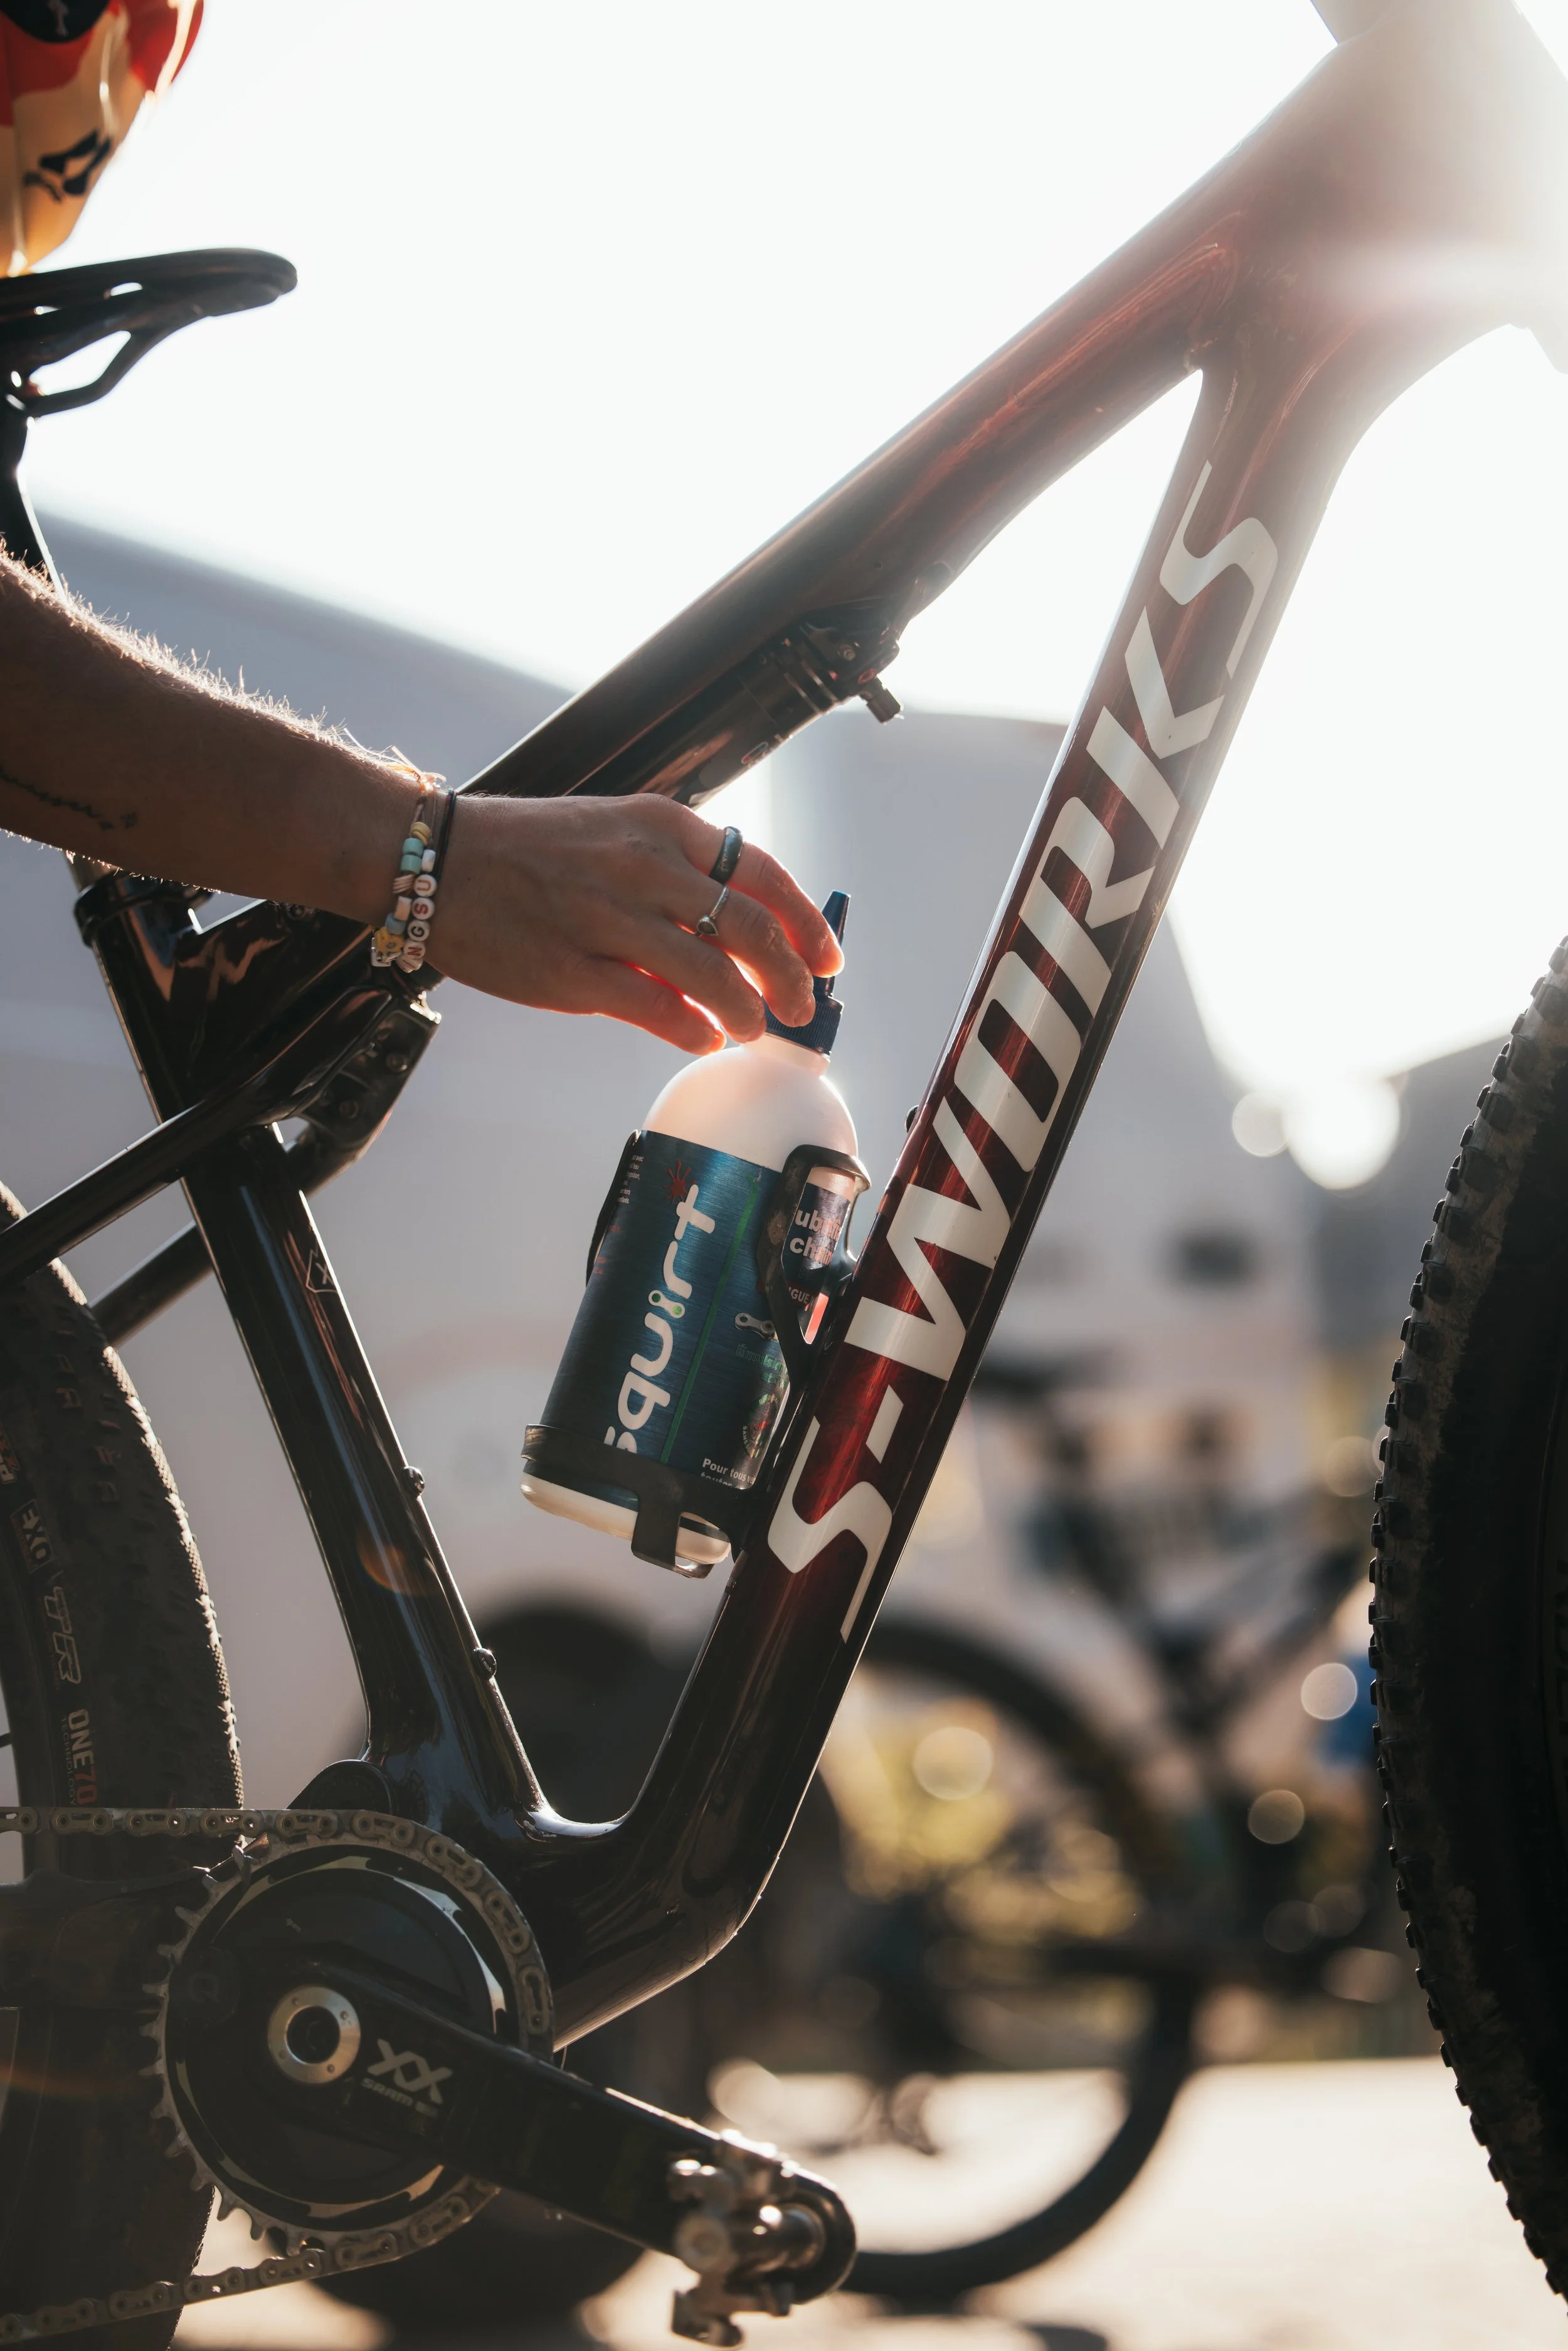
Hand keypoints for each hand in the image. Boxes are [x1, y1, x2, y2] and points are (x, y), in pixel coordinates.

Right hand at [431, 794, 842, 1052]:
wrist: (437, 859)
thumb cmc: (530, 851)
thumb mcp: (614, 833)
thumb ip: (677, 876)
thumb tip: (738, 934)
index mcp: (660, 827)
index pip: (762, 873)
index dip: (806, 922)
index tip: (827, 957)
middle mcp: (641, 867)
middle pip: (750, 927)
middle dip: (790, 976)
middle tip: (801, 1007)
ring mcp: (605, 919)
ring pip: (710, 973)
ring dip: (746, 1011)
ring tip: (752, 1029)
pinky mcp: (570, 970)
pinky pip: (654, 1008)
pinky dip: (692, 1029)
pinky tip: (703, 1039)